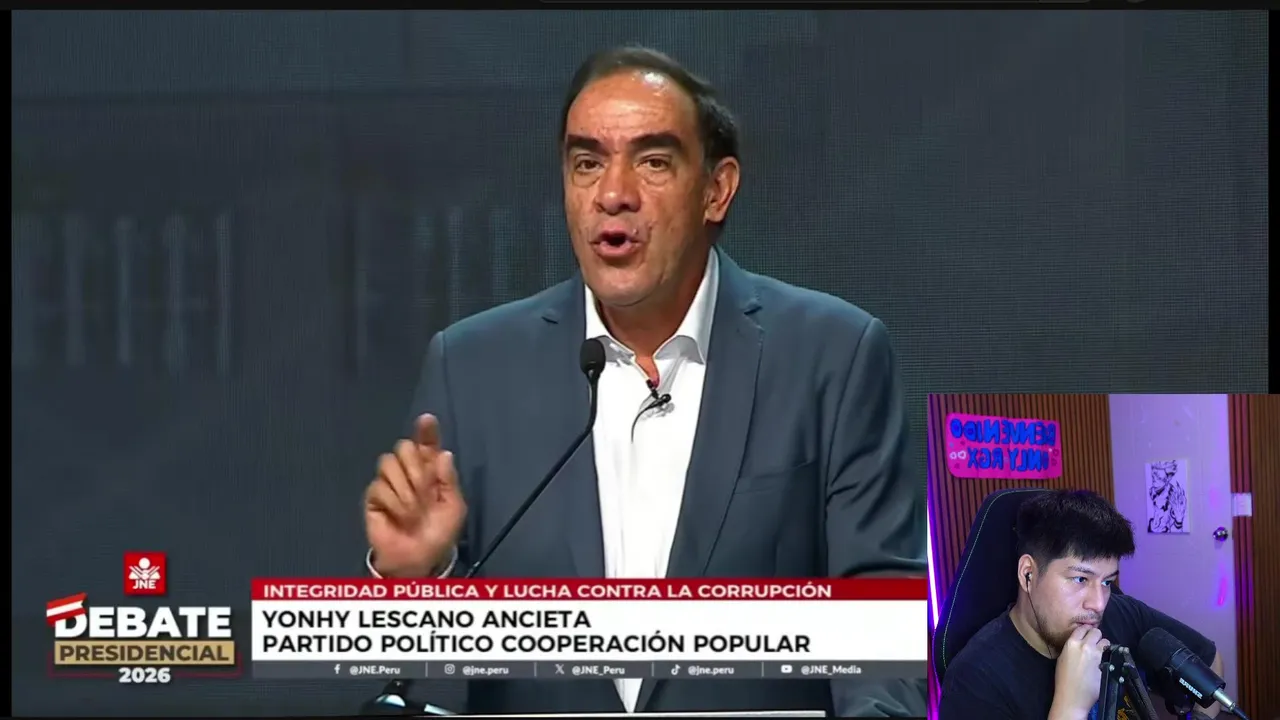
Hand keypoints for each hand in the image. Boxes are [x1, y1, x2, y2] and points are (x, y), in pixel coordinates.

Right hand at [364, 414, 466, 577]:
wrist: (419, 557)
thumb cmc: (439, 532)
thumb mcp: (454, 507)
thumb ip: (449, 480)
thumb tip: (444, 454)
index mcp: (431, 470)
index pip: (427, 443)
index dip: (426, 430)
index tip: (427, 420)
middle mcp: (408, 471)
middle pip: (404, 447)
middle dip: (417, 470)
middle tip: (426, 492)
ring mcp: (389, 482)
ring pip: (389, 464)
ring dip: (406, 489)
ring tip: (415, 511)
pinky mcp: (373, 497)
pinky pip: (379, 487)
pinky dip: (394, 503)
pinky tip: (401, 517)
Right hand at [1050, 625, 1110, 718]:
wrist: (1071, 697)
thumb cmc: (1063, 680)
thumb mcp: (1062, 659)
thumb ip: (1071, 648)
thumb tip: (1080, 642)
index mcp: (1071, 644)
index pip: (1082, 628)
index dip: (1086, 631)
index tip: (1087, 636)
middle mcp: (1085, 646)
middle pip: (1096, 632)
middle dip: (1096, 637)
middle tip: (1095, 645)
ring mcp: (1097, 655)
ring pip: (1106, 642)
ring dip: (1104, 647)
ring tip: (1100, 654)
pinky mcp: (1106, 665)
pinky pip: (1110, 656)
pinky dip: (1108, 658)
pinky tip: (1103, 664)